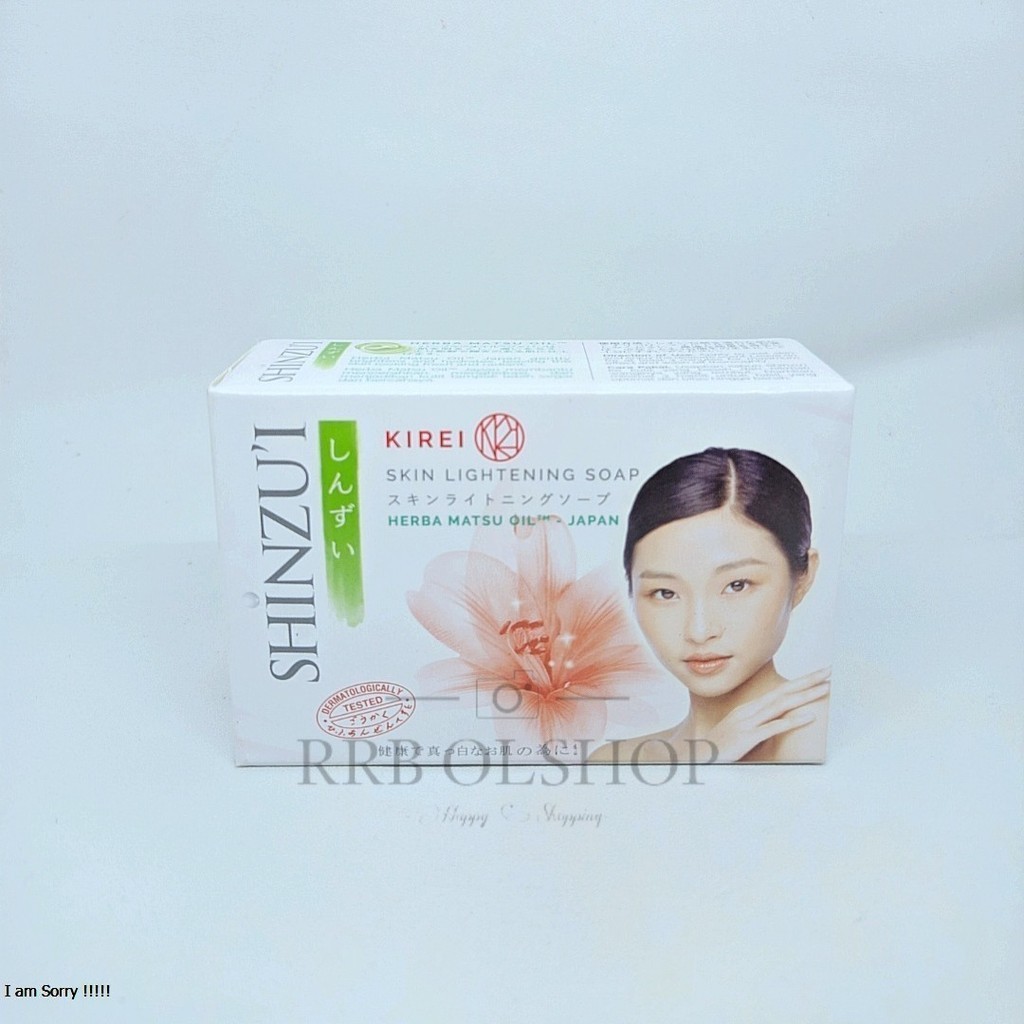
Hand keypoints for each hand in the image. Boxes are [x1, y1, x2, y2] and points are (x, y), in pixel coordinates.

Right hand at [700, 668, 830, 762]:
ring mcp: (749, 722)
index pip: (779, 691)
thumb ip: (755, 724)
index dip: (800, 682)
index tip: (818, 675)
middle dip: (808, 681)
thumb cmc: (719, 747)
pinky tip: (810, 716)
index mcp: (749, 708)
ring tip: (826, 689)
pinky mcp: (749, 736)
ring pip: (782, 704)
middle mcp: (750, 710)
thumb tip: (772, 722)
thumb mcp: (739, 731)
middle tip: (828, 671)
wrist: (698, 756)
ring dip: (806, 696)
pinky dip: (793, 720)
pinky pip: (775, 726)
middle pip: (784, 691)